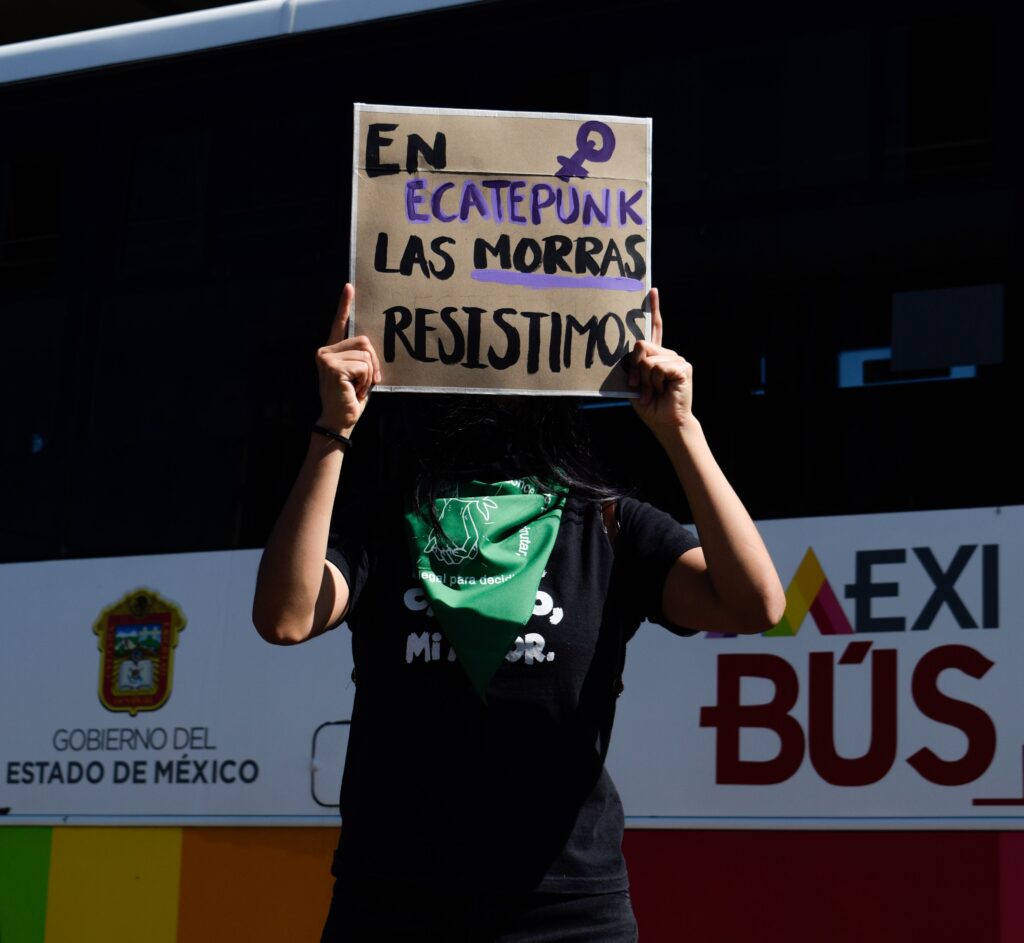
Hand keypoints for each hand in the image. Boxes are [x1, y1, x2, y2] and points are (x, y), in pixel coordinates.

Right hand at [315, 284, 380, 433]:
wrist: (340, 420)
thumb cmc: (351, 399)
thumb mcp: (359, 374)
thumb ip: (362, 358)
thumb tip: (372, 346)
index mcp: (332, 350)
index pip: (340, 324)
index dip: (345, 304)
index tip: (349, 286)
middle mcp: (325, 350)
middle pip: (365, 342)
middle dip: (373, 363)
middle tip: (365, 382)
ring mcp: (326, 357)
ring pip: (366, 355)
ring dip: (368, 375)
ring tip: (356, 388)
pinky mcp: (332, 366)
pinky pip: (364, 366)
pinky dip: (365, 381)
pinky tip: (353, 390)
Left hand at [628, 287, 693, 434]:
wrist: (664, 422)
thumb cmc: (649, 404)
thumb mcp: (635, 382)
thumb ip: (634, 364)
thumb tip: (635, 348)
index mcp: (657, 355)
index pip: (656, 328)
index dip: (654, 308)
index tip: (651, 290)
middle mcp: (669, 354)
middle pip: (641, 344)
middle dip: (636, 368)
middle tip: (640, 386)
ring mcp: (677, 360)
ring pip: (648, 358)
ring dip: (646, 380)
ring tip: (654, 391)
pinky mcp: (683, 368)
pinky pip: (659, 367)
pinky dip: (656, 382)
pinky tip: (663, 390)